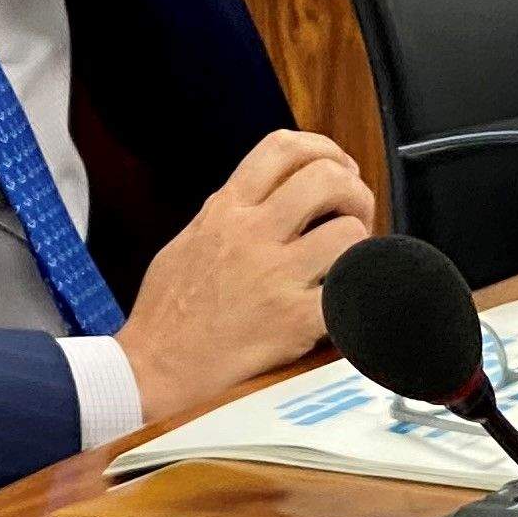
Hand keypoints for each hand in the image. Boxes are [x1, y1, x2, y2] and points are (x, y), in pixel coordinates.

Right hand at [114, 129, 377, 428]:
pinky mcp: (295, 321)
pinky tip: (350, 302)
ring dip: (362, 245)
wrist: (156, 368)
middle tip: (356, 214)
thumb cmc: (169, 312)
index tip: (338, 167)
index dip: (323, 149)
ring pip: (348, 234)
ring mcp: (276, 277)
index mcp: (226, 209)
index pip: (282, 148)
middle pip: (326, 179)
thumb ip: (228, 213)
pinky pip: (349, 294)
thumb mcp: (190, 239)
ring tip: (352, 262)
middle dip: (355, 190)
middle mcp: (252, 234)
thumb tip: (265, 197)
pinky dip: (359, 295)